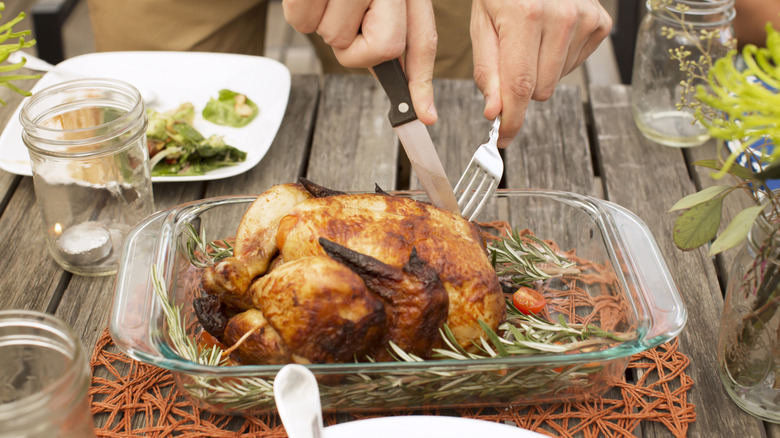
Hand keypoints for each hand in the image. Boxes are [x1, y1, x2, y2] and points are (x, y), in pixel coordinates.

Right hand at [282, 0, 438, 123]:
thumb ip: (389, 30)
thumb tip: (399, 80)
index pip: (421, 40)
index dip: (421, 82)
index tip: (424, 114)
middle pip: (381, 50)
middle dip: (357, 46)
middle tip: (346, 14)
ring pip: (337, 38)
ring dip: (324, 22)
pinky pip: (305, 23)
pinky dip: (301, 12)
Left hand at [470, 0, 611, 147]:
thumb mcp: (482, 23)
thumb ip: (488, 70)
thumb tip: (495, 111)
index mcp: (526, 16)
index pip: (519, 87)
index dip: (510, 120)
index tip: (502, 138)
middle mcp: (562, 17)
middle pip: (538, 90)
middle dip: (520, 86)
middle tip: (511, 57)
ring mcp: (586, 19)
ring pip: (556, 81)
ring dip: (539, 72)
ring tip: (530, 39)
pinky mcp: (600, 23)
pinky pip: (574, 66)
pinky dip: (558, 59)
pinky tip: (550, 36)